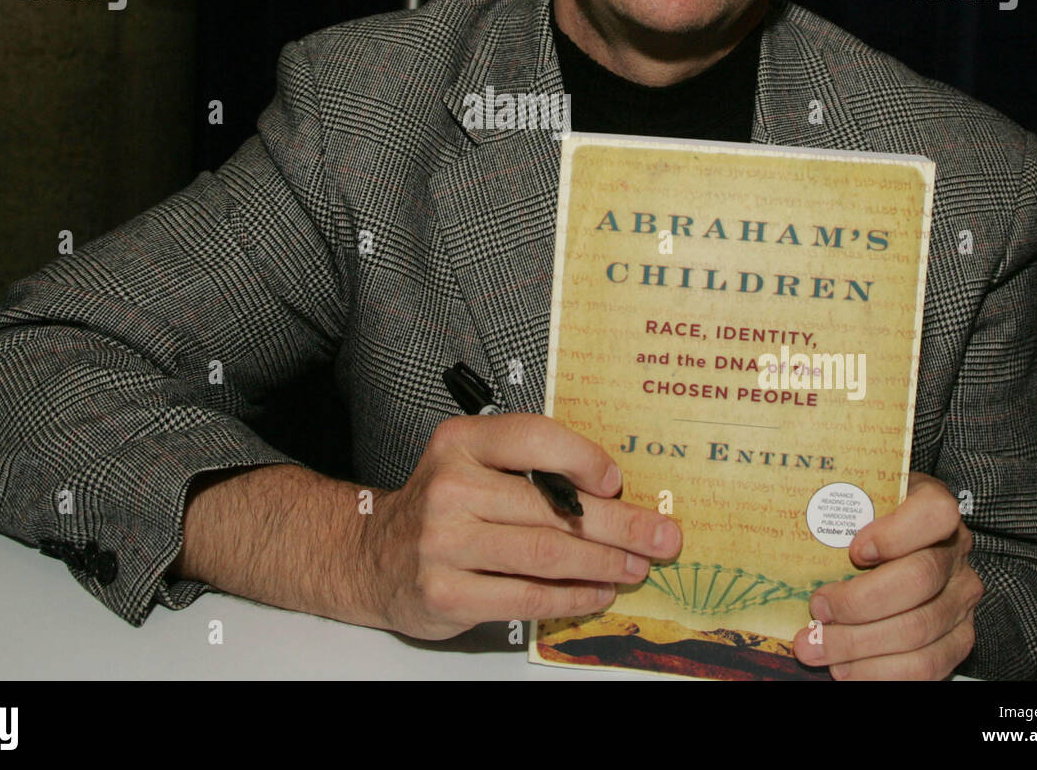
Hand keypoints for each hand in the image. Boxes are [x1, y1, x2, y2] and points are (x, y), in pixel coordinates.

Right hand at [356, 413, 682, 640]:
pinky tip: (598, 593)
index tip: (618, 481)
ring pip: (546, 555)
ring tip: (637, 567)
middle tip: (662, 536)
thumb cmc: (442, 505)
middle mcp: (450, 488)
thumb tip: (613, 491)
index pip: (533, 439)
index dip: (583, 458)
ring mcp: (445, 543)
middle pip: (553, 508)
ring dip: (604, 564)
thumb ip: (528, 466)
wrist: (374, 556)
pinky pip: (527, 597)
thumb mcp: (471, 463)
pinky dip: (573, 598)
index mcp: (460, 443)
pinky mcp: (448, 593)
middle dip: (621, 525)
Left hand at [792, 471, 983, 678]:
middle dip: (859, 603)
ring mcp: (960, 598)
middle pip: (920, 579)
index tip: (854, 550)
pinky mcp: (958, 638)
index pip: (935, 513)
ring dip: (859, 646)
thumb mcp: (851, 499)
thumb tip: (768, 510)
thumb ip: (830, 504)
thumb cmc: (862, 521)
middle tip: (816, 611)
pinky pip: (927, 666)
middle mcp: (954, 552)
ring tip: (815, 649)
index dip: (897, 533)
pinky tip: (845, 669)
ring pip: (919, 630)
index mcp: (932, 506)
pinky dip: (880, 673)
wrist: (899, 550)